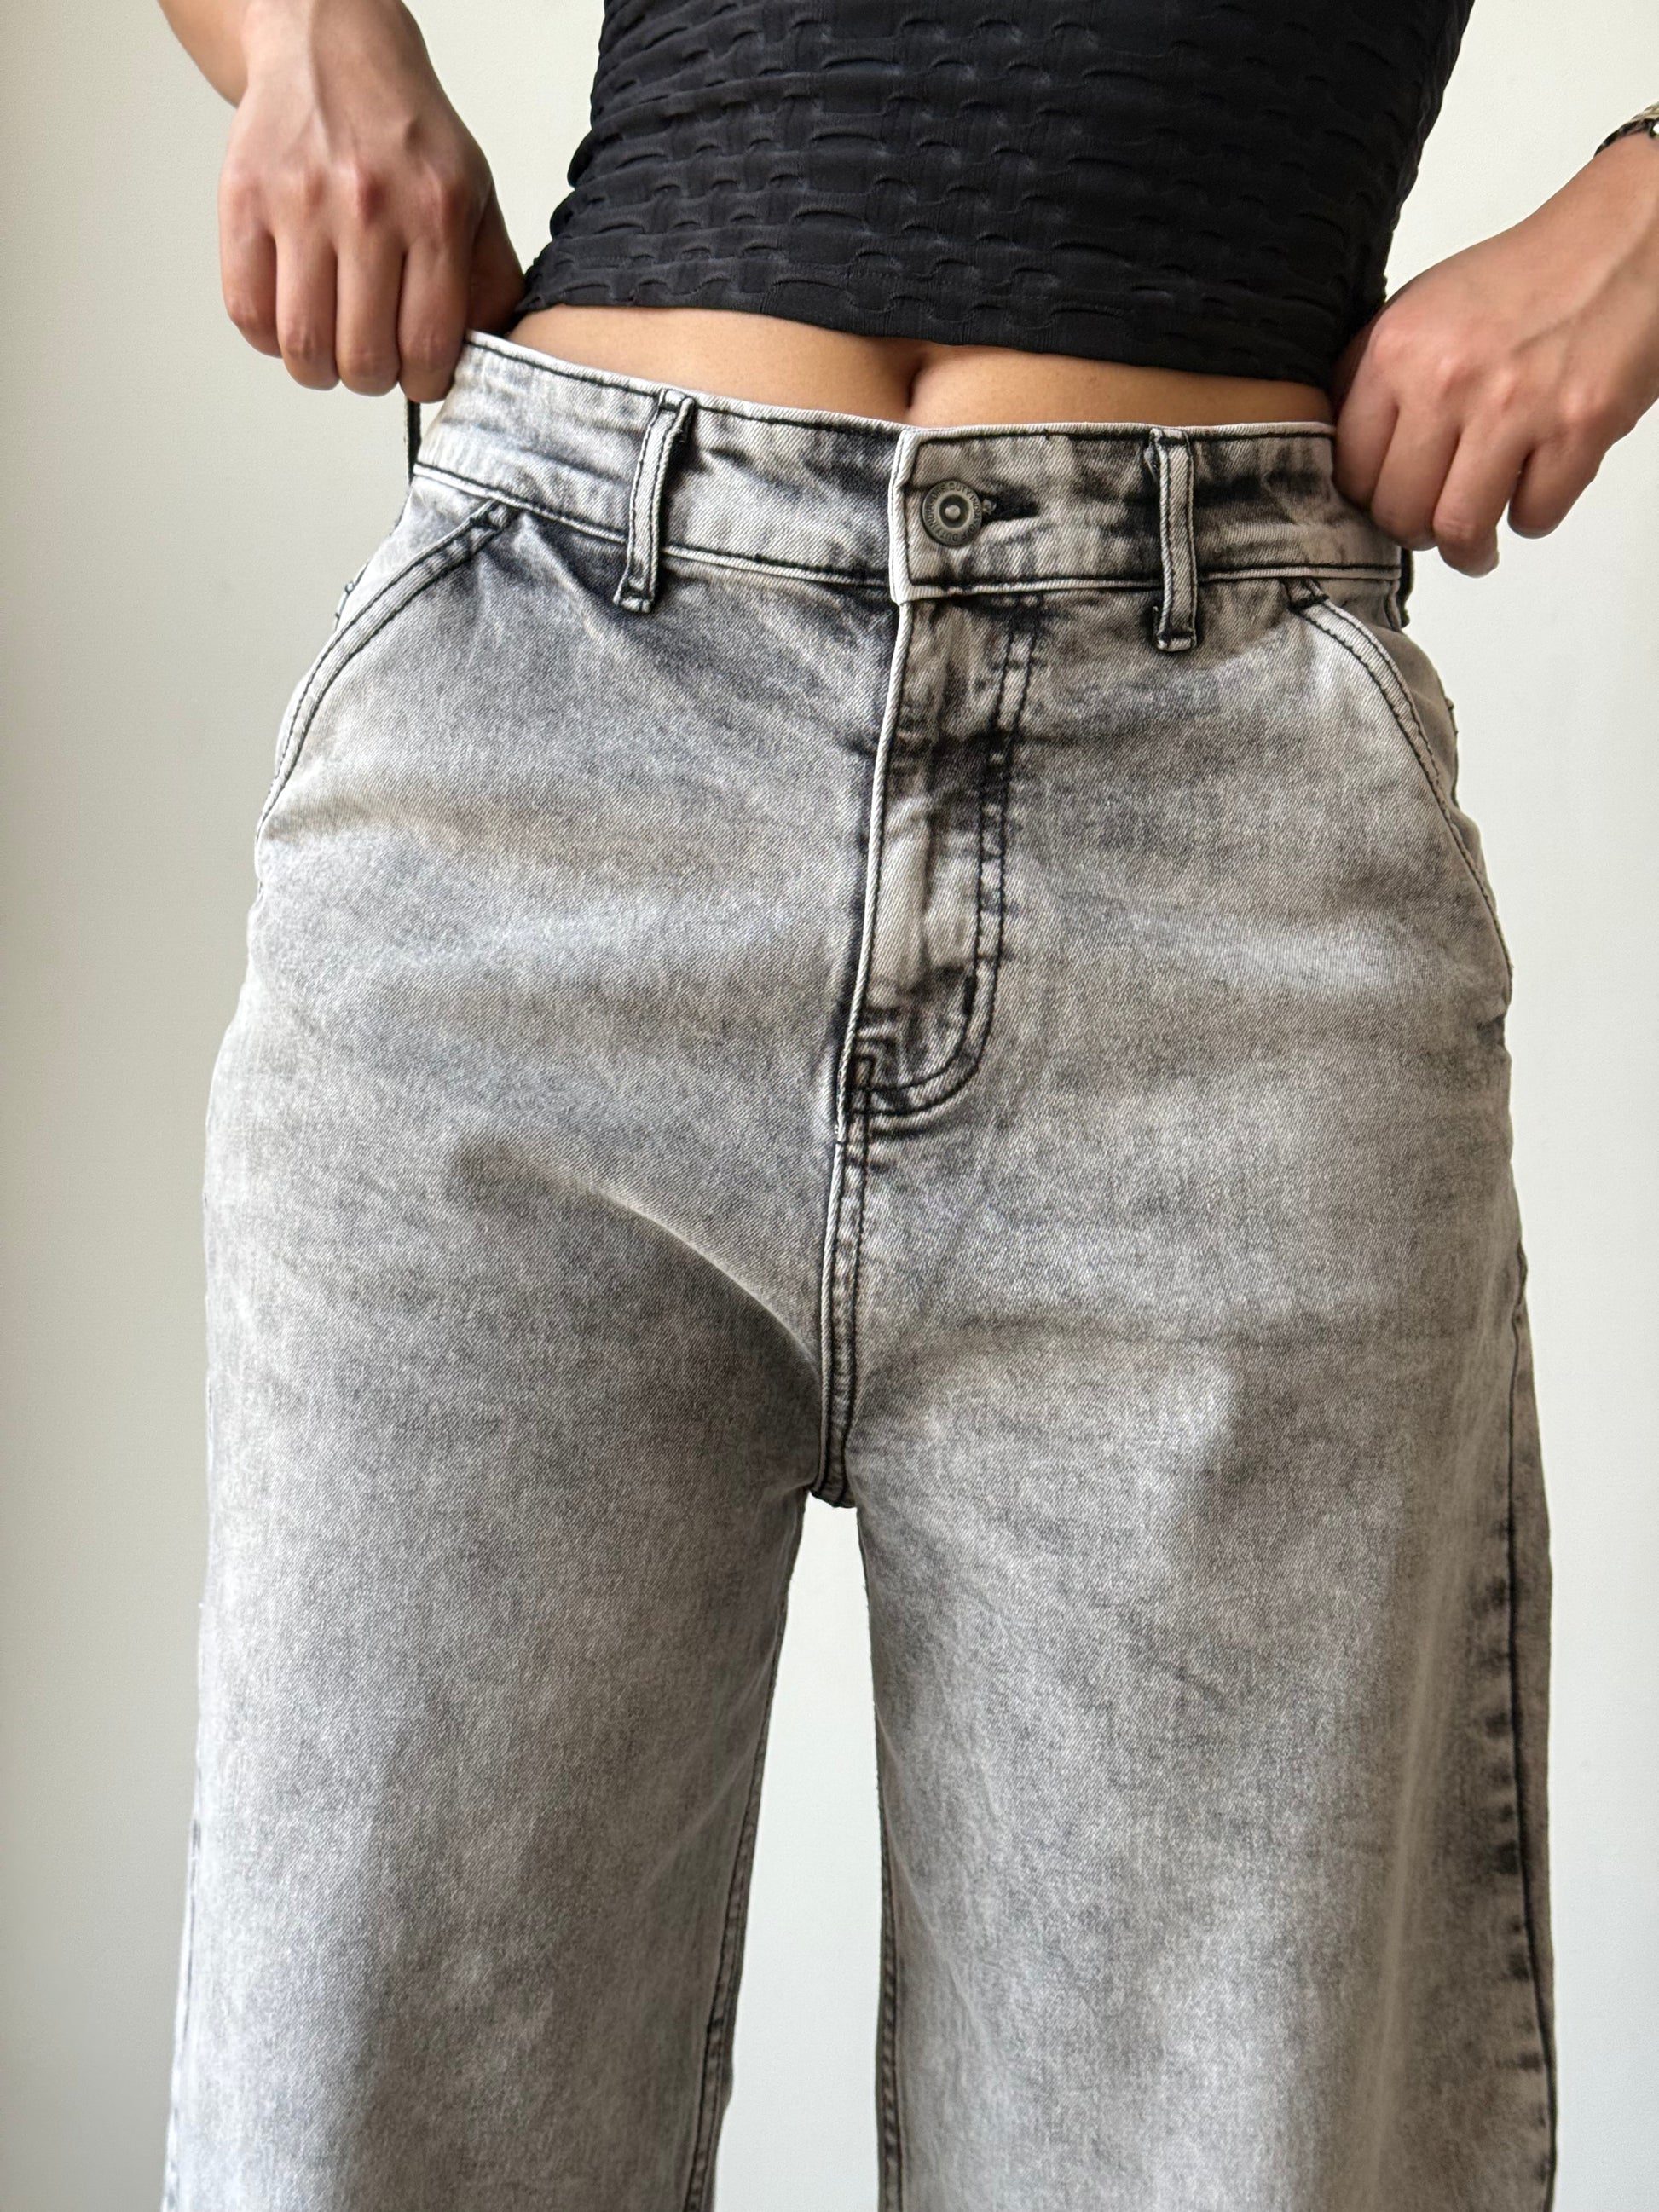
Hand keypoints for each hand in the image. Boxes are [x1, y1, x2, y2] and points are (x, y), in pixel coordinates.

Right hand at [218, 0, 522, 400]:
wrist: (331, 49)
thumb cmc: (405, 134)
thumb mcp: (475, 195)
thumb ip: (489, 280)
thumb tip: (487, 357)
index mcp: (436, 212)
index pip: (427, 347)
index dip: (423, 383)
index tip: (418, 375)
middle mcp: (369, 207)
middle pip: (363, 359)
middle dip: (372, 379)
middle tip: (373, 360)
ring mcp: (300, 203)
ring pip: (302, 345)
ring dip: (318, 368)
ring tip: (331, 346)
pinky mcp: (244, 199)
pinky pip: (246, 311)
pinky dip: (268, 336)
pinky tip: (290, 315)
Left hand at [1333, 131, 1658, 574]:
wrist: (1624, 240)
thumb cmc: (1526, 279)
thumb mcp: (1422, 310)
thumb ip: (1374, 380)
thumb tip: (1347, 459)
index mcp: (1396, 350)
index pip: (1348, 471)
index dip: (1367, 501)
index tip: (1385, 503)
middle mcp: (1446, 380)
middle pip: (1399, 512)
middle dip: (1415, 532)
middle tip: (1432, 525)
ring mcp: (1513, 408)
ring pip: (1460, 529)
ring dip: (1468, 549)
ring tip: (1475, 542)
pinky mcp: (1578, 428)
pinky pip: (1533, 518)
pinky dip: (1532, 516)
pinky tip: (1531, 488)